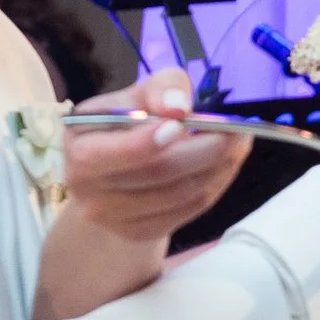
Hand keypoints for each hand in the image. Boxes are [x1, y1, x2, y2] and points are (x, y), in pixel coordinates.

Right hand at [63, 67, 250, 247]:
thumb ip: (159, 88)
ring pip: (180, 194)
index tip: (184, 124)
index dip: (150, 141)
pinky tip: (226, 165)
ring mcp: (112, 216)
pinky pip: (188, 210)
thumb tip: (178, 106)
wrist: (114, 170)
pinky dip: (215, 185)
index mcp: (80, 147)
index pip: (112, 153)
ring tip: (239, 143)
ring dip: (218, 167)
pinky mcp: (139, 232)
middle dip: (204, 150)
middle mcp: (87, 187)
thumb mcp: (138, 94)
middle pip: (157, 175)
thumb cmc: (127, 122)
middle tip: (237, 131)